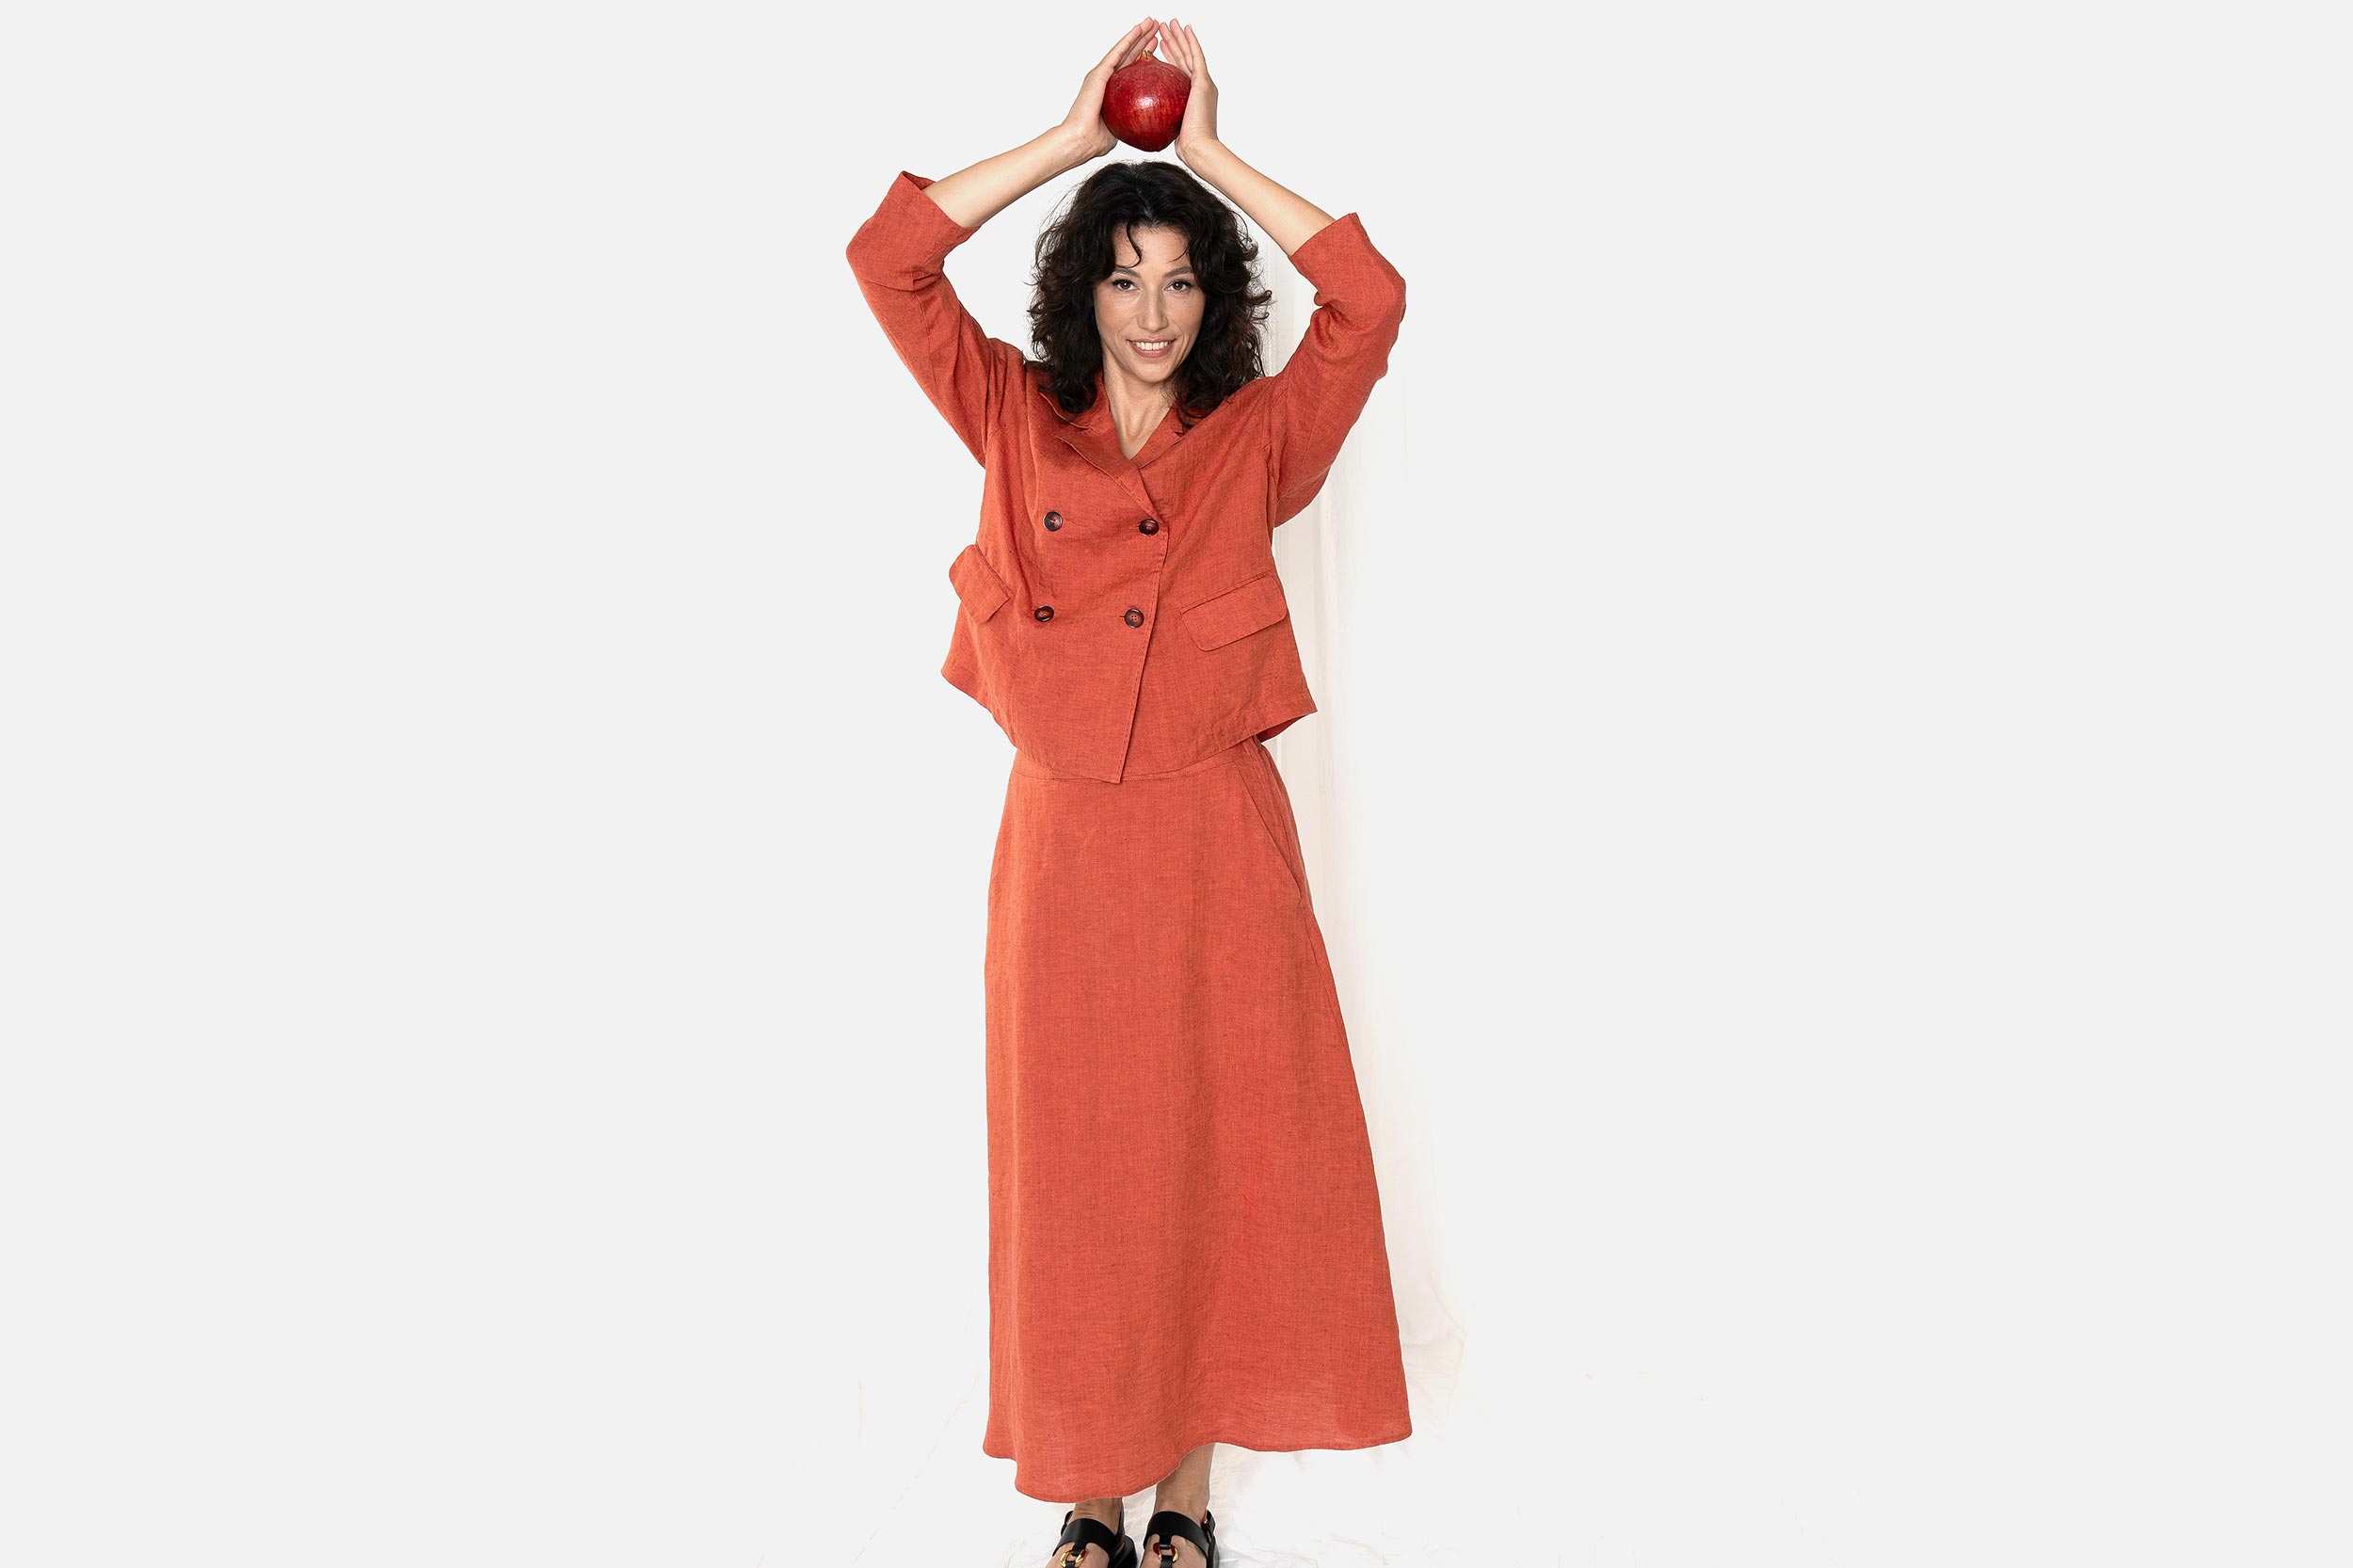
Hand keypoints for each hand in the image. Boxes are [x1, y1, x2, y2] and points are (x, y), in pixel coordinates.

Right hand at [1058, 17, 1163, 163]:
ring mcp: (1101, 74)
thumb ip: (1132, 119)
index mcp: (1111, 89)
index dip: (1143, 55)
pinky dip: (1128, 40)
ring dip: (1138, 34)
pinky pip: (1117, 53)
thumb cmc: (1097, 139)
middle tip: (1156, 28)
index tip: (1156, 46)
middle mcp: (1105, 78)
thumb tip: (1148, 125)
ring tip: (1151, 22)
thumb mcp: (1122, 126)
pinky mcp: (1099, 74)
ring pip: (1124, 49)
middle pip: (1128, 54)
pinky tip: (1139, 30)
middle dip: (1143, 40)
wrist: (1081, 140)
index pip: (1130, 67)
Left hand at [1160, 19, 1221, 163]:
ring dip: (1179, 36)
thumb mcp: (1171, 128)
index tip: (1161, 46)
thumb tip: (1148, 120)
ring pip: (1188, 53)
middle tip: (1164, 27)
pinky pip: (1195, 56)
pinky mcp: (1203, 82)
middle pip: (1183, 58)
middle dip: (1174, 42)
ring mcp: (1203, 83)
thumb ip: (1164, 119)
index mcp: (1192, 96)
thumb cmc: (1186, 146)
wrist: (1198, 148)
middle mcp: (1200, 87)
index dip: (1170, 56)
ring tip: (1170, 23)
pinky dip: (1190, 41)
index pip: (1179, 71)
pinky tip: (1184, 29)